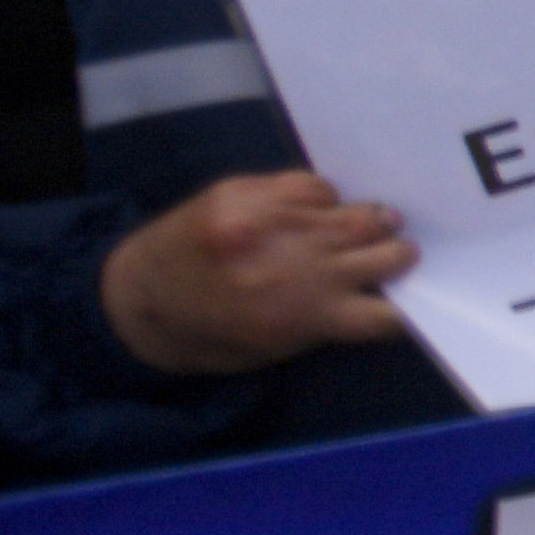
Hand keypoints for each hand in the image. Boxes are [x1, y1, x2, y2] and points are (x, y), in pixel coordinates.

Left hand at [101, 170, 412, 376]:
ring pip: (360, 215)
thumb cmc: (205, 336)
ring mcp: (273, 221)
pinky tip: (319, 211)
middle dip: (396, 258)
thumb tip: (376, 293)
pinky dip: (325, 200)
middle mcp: (297, 265)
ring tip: (377, 223)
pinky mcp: (248, 191)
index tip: (403, 301)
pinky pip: (316, 185)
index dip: (402, 307)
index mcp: (304, 316)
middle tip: (396, 257)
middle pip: (387, 254)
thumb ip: (326, 321)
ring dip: (374, 223)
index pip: (388, 312)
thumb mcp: (272, 349)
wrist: (132, 299)